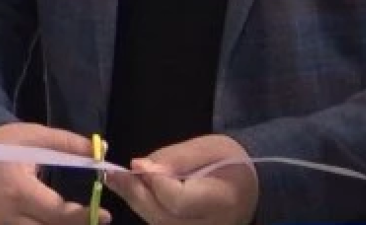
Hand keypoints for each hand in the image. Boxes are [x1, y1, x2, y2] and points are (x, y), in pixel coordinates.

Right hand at [0, 122, 107, 224]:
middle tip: (98, 218)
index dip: (82, 216)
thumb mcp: (33, 136)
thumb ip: (67, 143)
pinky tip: (60, 221)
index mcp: (18, 190)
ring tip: (79, 218)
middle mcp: (9, 216)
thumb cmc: (1, 146)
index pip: (55, 212)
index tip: (106, 214)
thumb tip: (101, 150)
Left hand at [105, 134, 258, 224]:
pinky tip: (131, 189)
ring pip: (157, 222)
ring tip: (116, 178)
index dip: (155, 183)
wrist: (253, 187)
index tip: (136, 163)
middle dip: (134, 193)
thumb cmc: (232, 162)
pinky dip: (144, 206)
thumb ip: (175, 158)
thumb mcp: (208, 148)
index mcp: (222, 202)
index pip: (178, 200)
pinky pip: (160, 223)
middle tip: (112, 173)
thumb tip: (139, 167)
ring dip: (134, 200)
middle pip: (161, 216)